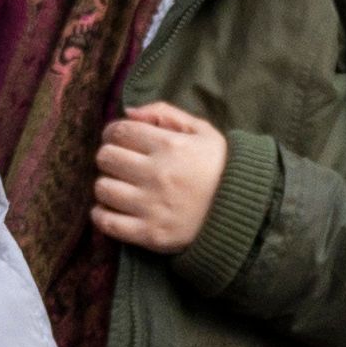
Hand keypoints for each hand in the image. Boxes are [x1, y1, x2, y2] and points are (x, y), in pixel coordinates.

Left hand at [88, 102, 231, 254]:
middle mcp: (157, 174)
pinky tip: (111, 209)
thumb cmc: (220, 168)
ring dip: (107, 185)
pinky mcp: (150, 234)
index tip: (118, 139)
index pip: (119, 131)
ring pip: (103, 188)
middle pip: (106, 157)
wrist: (243, 212)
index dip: (113, 132)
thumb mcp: (202, 131)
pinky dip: (102, 215)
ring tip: (120, 187)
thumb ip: (165, 114)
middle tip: (120, 163)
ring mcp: (152, 206)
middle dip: (109, 156)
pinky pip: (108, 223)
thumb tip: (129, 112)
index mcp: (170, 145)